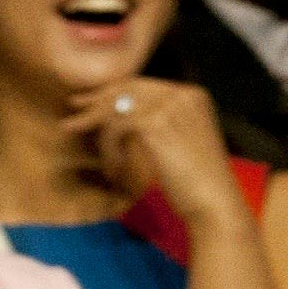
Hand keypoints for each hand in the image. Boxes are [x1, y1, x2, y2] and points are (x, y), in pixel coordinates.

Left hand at [63, 76, 241, 227]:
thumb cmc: (196, 181)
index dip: (114, 91)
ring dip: (95, 125)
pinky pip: (114, 127)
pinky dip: (108, 147)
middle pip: (128, 89)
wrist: (214, 203)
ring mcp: (170, 106)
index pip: (143, 85)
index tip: (91, 100)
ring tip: (72, 131)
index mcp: (193, 95)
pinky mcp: (155, 124)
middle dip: (97, 98)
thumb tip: (118, 110)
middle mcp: (183, 95)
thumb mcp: (180, 141)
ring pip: (117, 107)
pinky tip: (113, 168)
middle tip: (73, 108)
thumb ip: (157, 121)